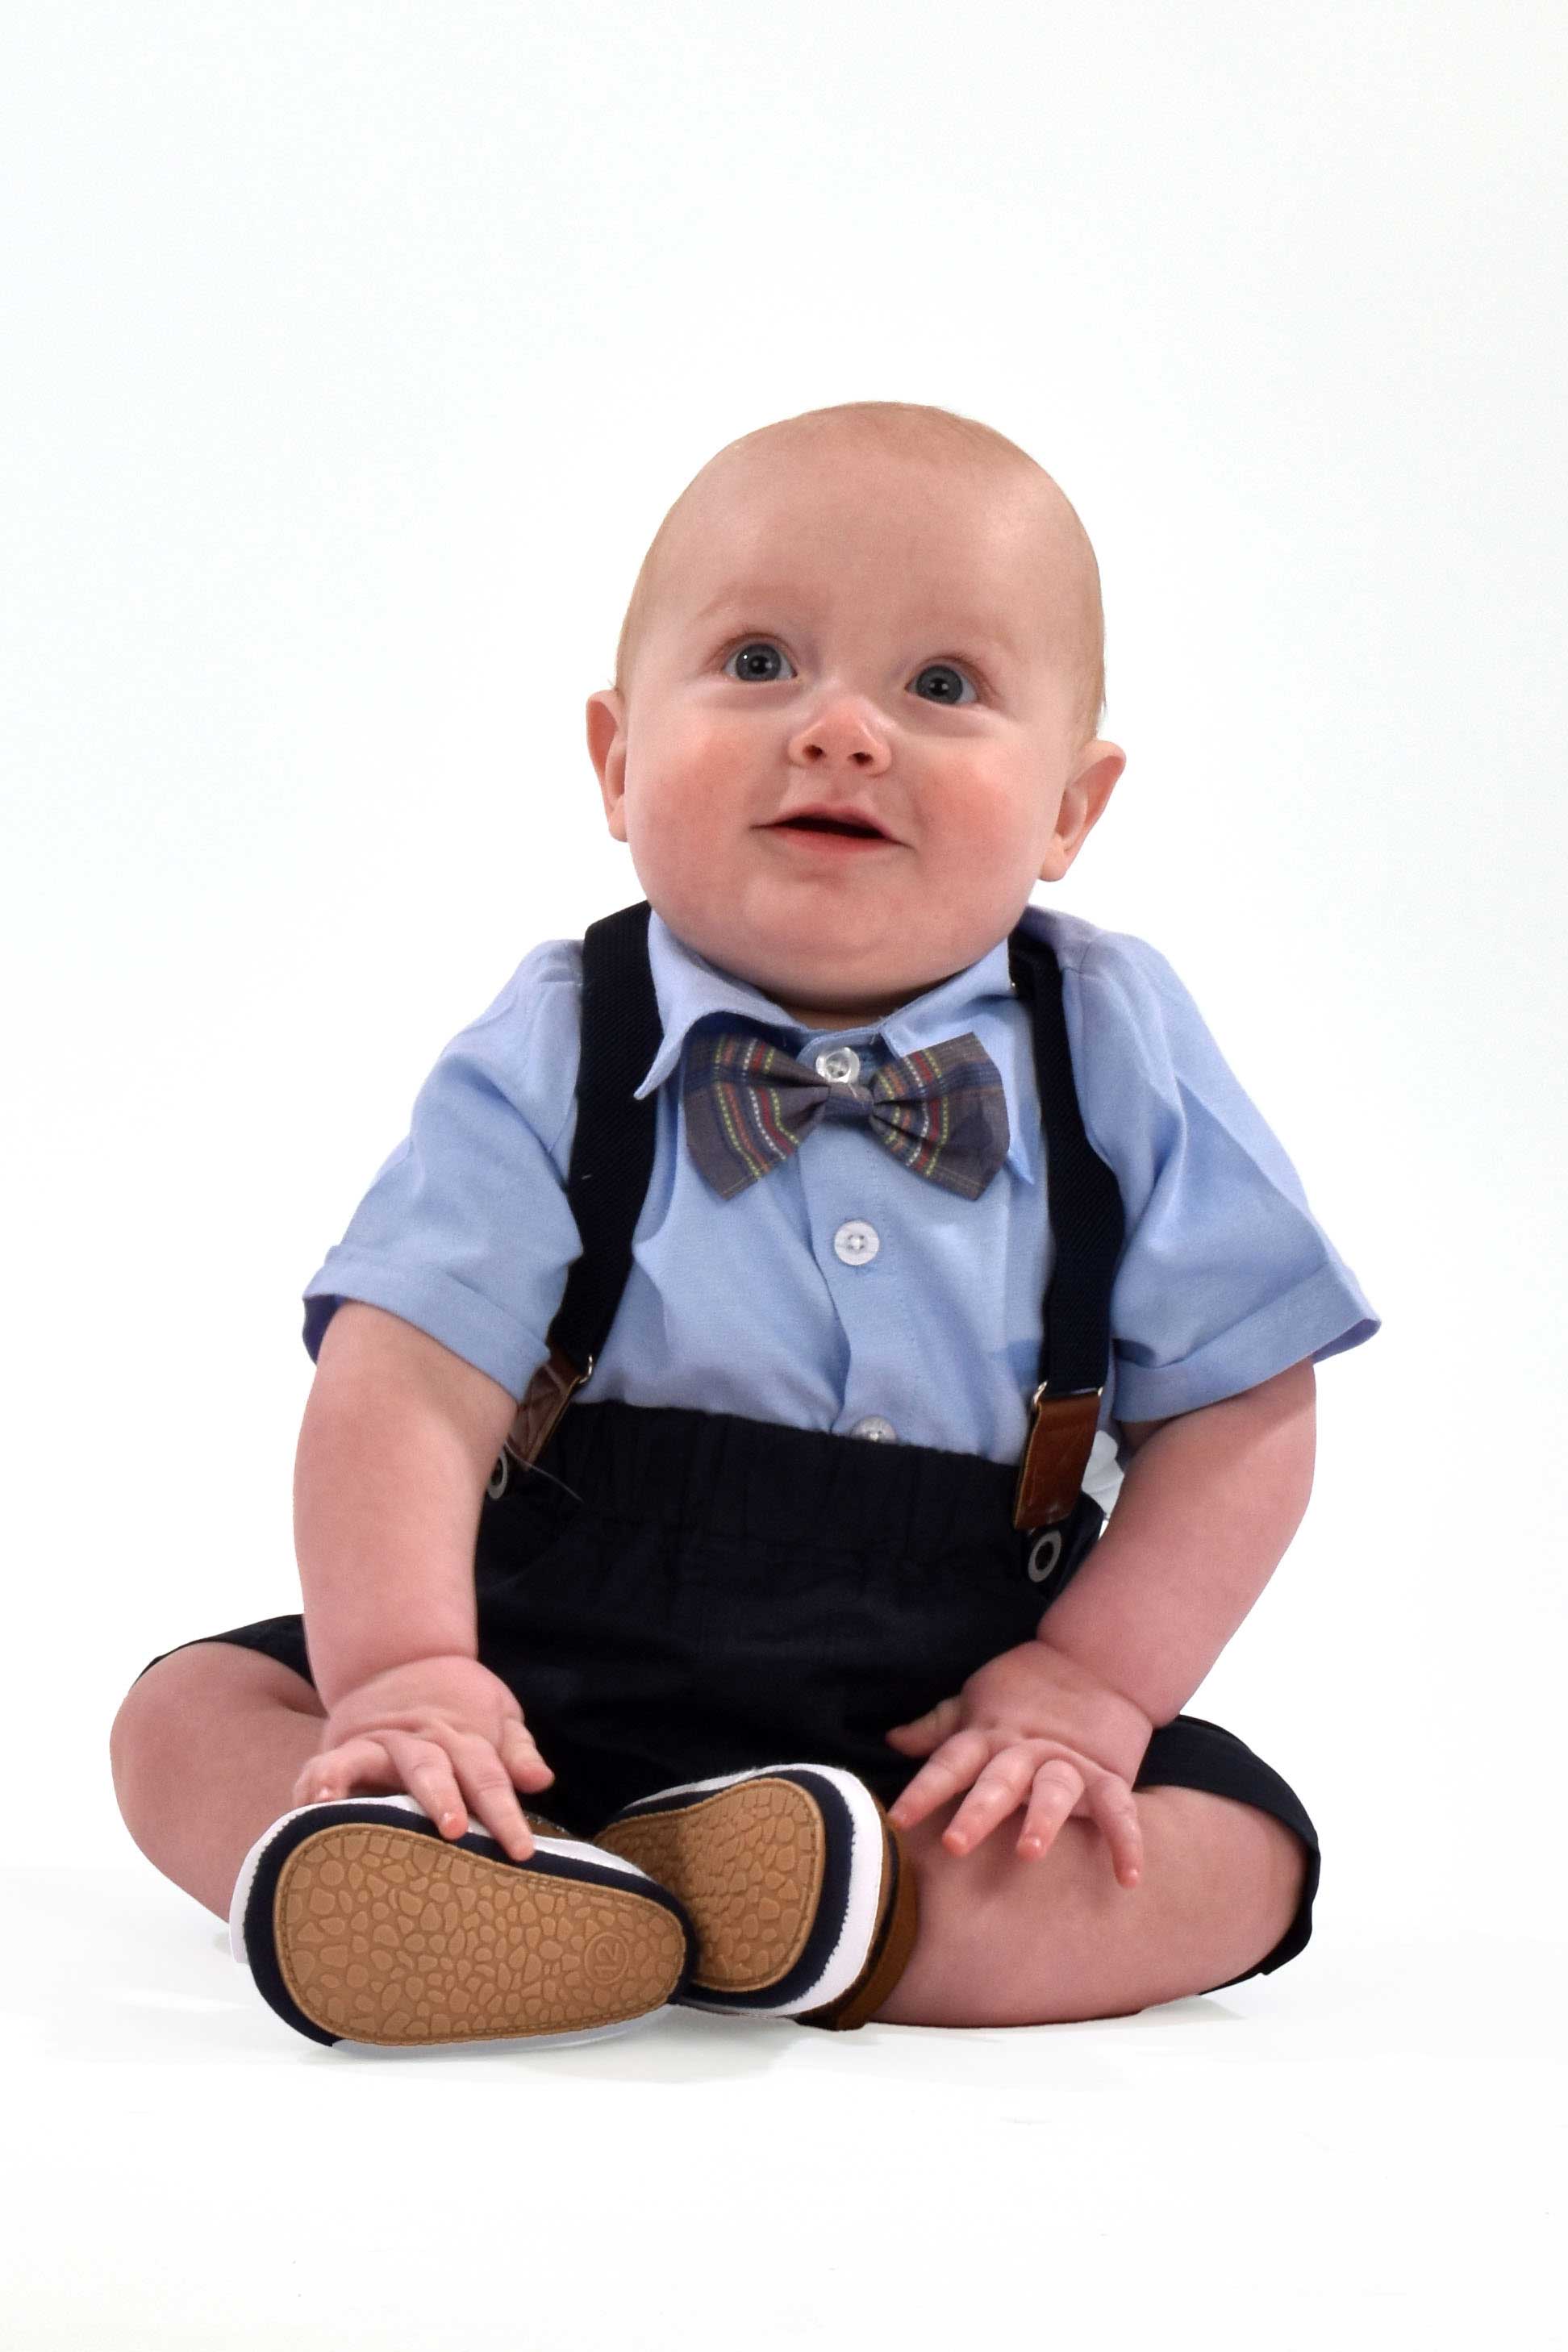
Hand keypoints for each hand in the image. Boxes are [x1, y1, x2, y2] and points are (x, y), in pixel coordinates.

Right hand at [290, 1654, 555, 1862]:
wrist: (404, 1657)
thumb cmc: (461, 1705)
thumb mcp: (499, 1717)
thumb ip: (517, 1752)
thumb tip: (541, 1781)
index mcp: (463, 1737)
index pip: (490, 1776)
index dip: (506, 1815)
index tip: (522, 1852)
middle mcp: (421, 1738)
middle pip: (433, 1768)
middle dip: (442, 1798)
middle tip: (455, 1831)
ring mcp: (379, 1741)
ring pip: (372, 1761)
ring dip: (361, 1783)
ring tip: (344, 1808)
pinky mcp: (344, 1746)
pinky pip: (325, 1764)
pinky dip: (317, 1782)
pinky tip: (308, 1805)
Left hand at [884, 1639, 1151, 1886]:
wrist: (1097, 1660)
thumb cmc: (1026, 1687)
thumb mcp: (977, 1702)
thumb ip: (938, 1728)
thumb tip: (893, 1741)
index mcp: (988, 1736)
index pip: (949, 1763)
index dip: (923, 1790)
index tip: (898, 1819)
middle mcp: (1025, 1750)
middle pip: (998, 1781)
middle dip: (977, 1811)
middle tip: (955, 1844)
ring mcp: (1067, 1763)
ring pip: (1054, 1789)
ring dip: (1042, 1819)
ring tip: (1030, 1851)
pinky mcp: (1107, 1774)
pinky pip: (1118, 1807)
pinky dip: (1126, 1840)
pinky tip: (1127, 1879)